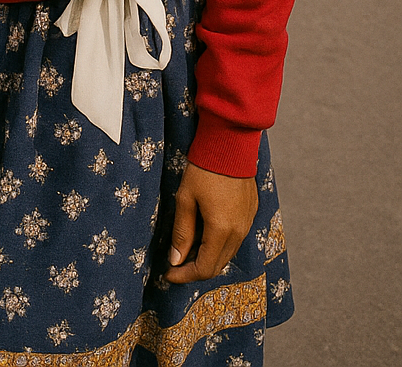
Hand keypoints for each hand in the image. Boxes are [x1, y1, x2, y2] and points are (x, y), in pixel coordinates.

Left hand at [165, 162, 258, 283]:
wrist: (230, 144)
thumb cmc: (204, 169)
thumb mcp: (186, 199)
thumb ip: (182, 232)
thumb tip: (175, 259)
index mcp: (222, 230)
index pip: (205, 268)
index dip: (185, 275)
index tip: (169, 274)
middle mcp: (239, 232)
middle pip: (217, 265)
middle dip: (195, 269)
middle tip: (175, 264)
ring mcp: (247, 223)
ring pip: (227, 254)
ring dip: (208, 257)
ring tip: (187, 249)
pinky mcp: (250, 214)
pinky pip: (235, 239)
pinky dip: (219, 244)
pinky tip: (205, 234)